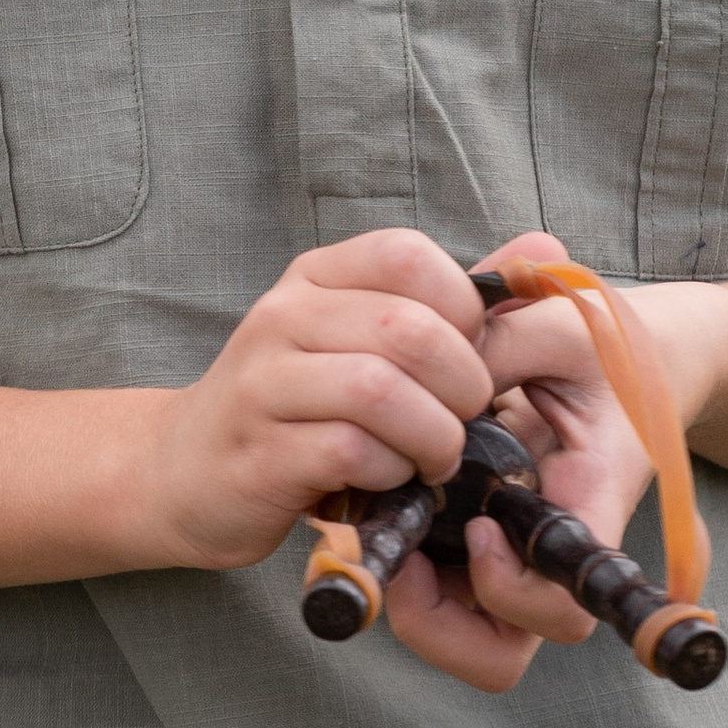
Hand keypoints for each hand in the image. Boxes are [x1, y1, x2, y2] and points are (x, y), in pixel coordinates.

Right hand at [144, 230, 491, 573]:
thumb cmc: (295, 406)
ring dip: (433, 435)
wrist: (183, 470)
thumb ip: (447, 304)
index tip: (468, 356)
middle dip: (462, 384)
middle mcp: (283, 316)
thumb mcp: (358, 339)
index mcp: (316, 277)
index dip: (461, 309)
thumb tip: (545, 247)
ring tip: (434, 459)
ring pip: (380, 390)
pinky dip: (389, 472)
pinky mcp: (259, 453)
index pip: (406, 255)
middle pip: (406, 328)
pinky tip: (385, 480)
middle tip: (464, 421)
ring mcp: (263, 384)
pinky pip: (349, 451)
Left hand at [382, 238, 725, 694]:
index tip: (478, 525)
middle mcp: (550, 555)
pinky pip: (439, 589)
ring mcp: (513, 557)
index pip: (562, 608)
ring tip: (389, 527)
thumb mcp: (561, 327)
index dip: (510, 589)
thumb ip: (502, 341)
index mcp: (590, 510)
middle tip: (407, 554)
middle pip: (497, 653)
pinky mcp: (480, 541)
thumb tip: (427, 366)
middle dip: (435, 625)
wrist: (640, 359)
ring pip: (460, 637)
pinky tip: (387, 502)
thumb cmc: (608, 345)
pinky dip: (403, 563)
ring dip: (411, 602)